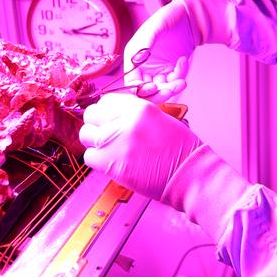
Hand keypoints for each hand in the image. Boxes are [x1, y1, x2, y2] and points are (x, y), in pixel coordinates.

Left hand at [80, 93, 252, 241]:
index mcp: (139, 107)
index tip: (109, 119)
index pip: (106, 101)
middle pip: (91, 116)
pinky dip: (98, 161)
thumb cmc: (181, 149)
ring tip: (110, 150)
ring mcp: (116, 142)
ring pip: (86, 136)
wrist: (189, 175)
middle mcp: (124, 121)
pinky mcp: (112, 165)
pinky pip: (90, 157)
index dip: (106, 111)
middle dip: (97, 124)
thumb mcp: (160, 119)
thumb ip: (135, 116)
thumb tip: (113, 118)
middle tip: (107, 135)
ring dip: (95, 142)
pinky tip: (112, 163)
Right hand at [123, 0, 198, 102]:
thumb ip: (144, 45)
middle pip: (145, 91)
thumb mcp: (154, 28)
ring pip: (160, 89)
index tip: (153, 88)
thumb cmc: (169, 17)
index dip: (140, 89)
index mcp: (134, 57)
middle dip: (158, 94)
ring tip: (181, 81)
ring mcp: (157, 69)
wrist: (190, 16)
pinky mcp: (170, 70)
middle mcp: (143, 66)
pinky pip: (173, 82)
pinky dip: (179, 76)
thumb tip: (135, 61)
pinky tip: (182, 62)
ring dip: (171, 88)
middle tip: (169, 89)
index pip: (131, 82)